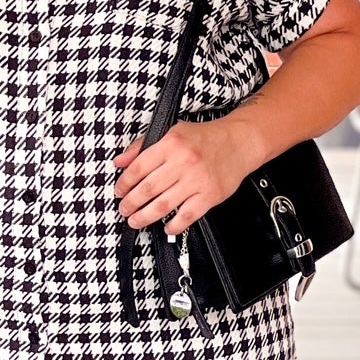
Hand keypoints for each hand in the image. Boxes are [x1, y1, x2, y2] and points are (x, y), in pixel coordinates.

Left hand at [113, 118, 253, 235]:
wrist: (239, 141)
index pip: (138, 168)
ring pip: (163, 205)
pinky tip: (167, 227)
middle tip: (124, 209)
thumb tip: (120, 161)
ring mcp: (197, 180)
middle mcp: (183, 162)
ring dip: (145, 217)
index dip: (124, 183)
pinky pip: (187, 215)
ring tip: (136, 221)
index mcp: (171, 144)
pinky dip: (174, 225)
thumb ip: (142, 147)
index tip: (119, 191)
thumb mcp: (171, 132)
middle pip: (148, 189)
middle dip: (131, 203)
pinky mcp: (210, 194)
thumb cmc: (205, 138)